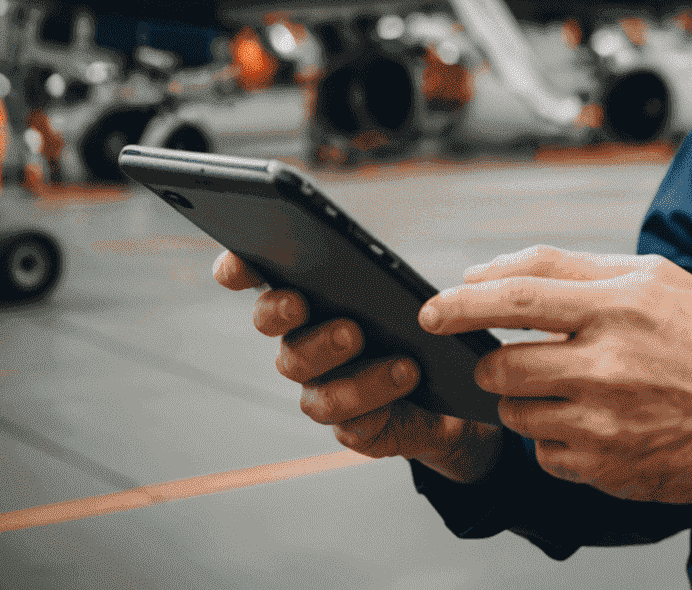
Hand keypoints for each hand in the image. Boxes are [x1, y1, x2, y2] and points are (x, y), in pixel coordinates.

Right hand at [212, 250, 502, 483]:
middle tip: (303, 303)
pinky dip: (378, 403)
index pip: (260, 278)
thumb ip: (399, 273)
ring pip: (316, 388)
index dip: (238, 270)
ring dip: (356, 375)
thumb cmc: (428, 321)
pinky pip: (354, 424)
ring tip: (400, 359)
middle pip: (277, 331)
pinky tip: (406, 381)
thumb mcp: (418, 286)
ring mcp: (326, 389)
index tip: (233, 264)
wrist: (457, 386)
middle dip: (282, 315)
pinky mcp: (356, 427)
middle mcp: (306, 344)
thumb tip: (395, 266)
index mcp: (314, 297)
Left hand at [418, 245, 691, 503]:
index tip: (433, 310)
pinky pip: (543, 453)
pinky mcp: (605, 467)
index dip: (463, 303)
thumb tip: (489, 275)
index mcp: (618, 303)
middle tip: (509, 359)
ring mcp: (604, 420)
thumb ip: (571, 269)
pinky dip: (553, 438)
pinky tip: (592, 422)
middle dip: (491, 362)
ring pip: (515, 412)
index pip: (517, 296)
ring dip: (522, 401)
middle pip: (503, 364)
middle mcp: (607, 361)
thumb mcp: (652, 276)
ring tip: (565, 389)